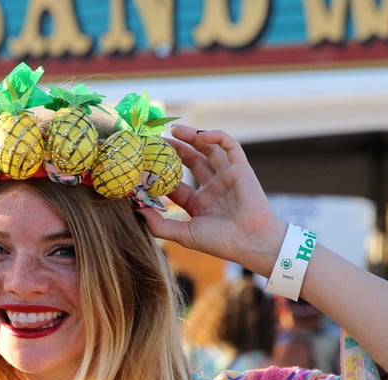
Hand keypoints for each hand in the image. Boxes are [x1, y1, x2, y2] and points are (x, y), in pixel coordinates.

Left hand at [137, 125, 285, 275]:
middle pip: (191, 161)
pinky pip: (229, 146)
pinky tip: (201, 135)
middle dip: (175, 150)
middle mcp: (212, 188)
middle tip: (158, 141)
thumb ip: (159, 225)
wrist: (251, 241)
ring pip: (208, 149)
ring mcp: (226, 177)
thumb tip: (136, 210)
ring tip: (175, 130)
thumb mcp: (183, 235)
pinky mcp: (241, 168)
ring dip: (193, 137)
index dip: (161, 172)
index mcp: (198, 204)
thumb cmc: (220, 242)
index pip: (175, 183)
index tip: (146, 163)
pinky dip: (217, 136)